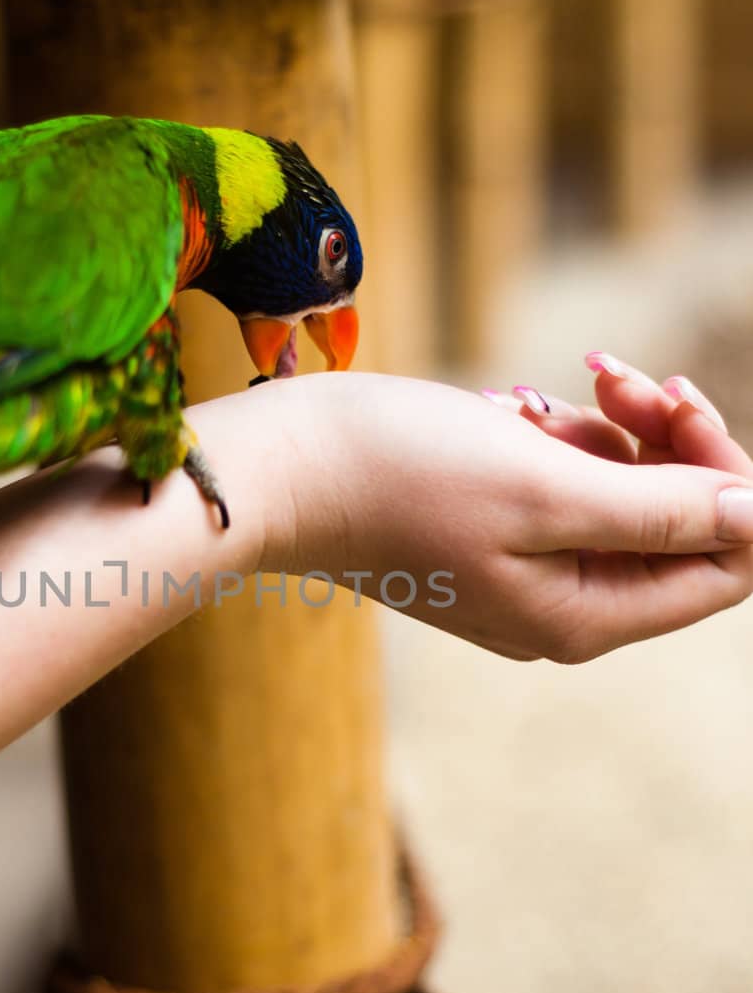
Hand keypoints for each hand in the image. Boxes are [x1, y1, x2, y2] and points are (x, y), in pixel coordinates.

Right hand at [264, 365, 752, 661]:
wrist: (284, 469)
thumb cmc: (402, 476)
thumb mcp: (545, 489)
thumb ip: (662, 511)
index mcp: (586, 617)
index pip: (725, 564)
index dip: (729, 481)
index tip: (678, 402)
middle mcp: (565, 608)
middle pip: (678, 525)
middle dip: (663, 441)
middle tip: (614, 375)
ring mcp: (528, 574)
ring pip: (623, 495)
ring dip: (607, 430)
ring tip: (538, 395)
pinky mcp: (495, 534)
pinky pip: (569, 484)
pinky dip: (559, 437)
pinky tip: (512, 409)